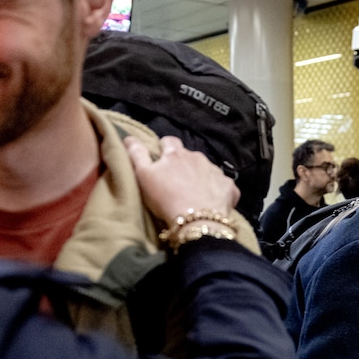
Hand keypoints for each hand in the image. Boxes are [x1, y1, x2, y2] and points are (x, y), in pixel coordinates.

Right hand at [124, 135, 238, 221]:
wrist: (196, 221)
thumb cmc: (165, 198)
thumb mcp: (143, 176)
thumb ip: (136, 155)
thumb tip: (129, 137)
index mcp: (176, 154)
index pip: (169, 141)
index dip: (164, 148)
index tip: (161, 159)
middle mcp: (198, 157)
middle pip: (189, 156)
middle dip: (184, 165)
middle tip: (176, 182)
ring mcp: (216, 171)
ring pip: (207, 169)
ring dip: (200, 177)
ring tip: (194, 194)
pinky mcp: (229, 186)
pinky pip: (222, 185)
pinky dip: (217, 190)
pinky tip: (210, 202)